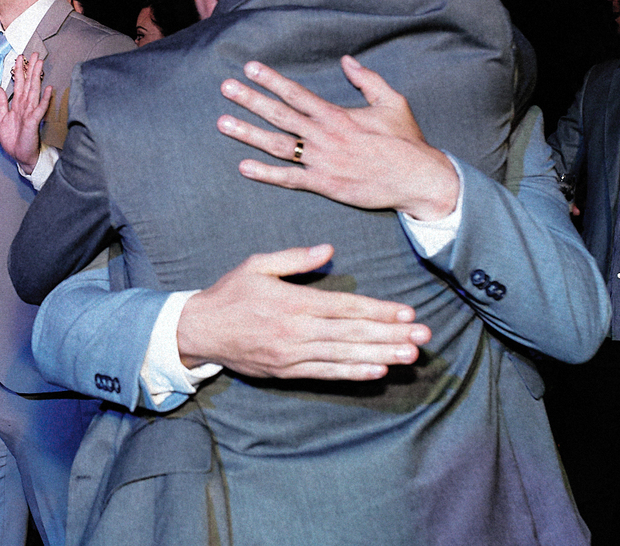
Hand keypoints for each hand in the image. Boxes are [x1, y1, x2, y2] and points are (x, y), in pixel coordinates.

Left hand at [0, 52, 50, 173]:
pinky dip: (44, 98)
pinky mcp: (34, 122)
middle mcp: (26, 106)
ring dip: (37, 77)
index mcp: (18, 105)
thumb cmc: (15, 140)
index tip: (20, 57)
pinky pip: (40, 108)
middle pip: (28, 83)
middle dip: (30, 68)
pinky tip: (49, 88)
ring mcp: (31, 113)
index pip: (19, 84)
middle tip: (34, 53)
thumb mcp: (3, 119)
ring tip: (40, 63)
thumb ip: (2, 104)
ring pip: (34, 90)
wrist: (21, 156)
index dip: (19, 70)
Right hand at [177, 244, 430, 379]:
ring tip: (410, 356)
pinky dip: (353, 373)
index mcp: (292, 302)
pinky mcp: (286, 371)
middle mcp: (295, 330)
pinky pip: (325, 373)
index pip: (344, 306)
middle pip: (352, 332)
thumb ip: (295, 258)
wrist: (199, 330)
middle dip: (391, 335)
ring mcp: (292, 354)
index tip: (407, 313)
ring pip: (344, 355)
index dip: (378, 311)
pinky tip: (377, 371)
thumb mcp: (257, 265)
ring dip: (381, 355)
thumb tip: (329, 250)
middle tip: (424, 336)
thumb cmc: (229, 294)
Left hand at [216, 56, 458, 220]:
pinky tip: (243, 166)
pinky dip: (265, 173)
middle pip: (279, 114)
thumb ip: (367, 80)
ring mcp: (322, 161)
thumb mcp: (392, 102)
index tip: (249, 68)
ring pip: (277, 144)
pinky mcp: (324, 184)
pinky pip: (289, 178)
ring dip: (248, 133)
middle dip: (250, 100)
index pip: (296, 93)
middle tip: (225, 87)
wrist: (419, 179)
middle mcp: (324, 135)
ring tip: (223, 123)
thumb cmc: (406, 140)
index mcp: (337, 115)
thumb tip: (347, 60)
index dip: (271, 80)